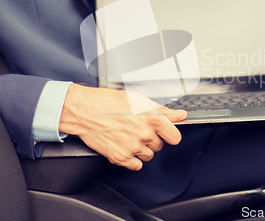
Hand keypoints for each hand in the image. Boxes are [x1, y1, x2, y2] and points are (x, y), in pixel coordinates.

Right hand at [58, 84, 186, 170]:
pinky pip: (136, 165)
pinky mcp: (121, 157)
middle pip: (159, 145)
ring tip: (128, 136)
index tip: (167, 133)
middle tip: (138, 129)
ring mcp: (133, 147)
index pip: (175, 136)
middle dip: (151, 139)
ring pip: (148, 155)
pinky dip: (132, 159)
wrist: (85, 111)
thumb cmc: (108, 102)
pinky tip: (124, 146)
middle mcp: (144, 134)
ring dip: (142, 149)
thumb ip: (162, 110)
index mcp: (152, 118)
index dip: (170, 134)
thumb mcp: (139, 99)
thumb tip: (180, 115)